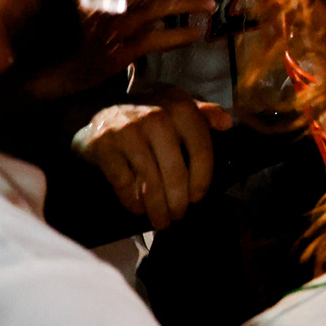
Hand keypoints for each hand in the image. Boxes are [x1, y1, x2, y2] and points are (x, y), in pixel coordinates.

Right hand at [28, 0, 213, 98]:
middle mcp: (110, 4)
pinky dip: (180, 36)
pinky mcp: (116, 53)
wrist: (51, 73)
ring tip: (210, 8)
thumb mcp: (94, 10)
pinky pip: (156, 40)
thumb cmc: (73, 42)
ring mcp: (113, 28)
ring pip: (160, 7)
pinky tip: (195, 35)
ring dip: (191, 4)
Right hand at [72, 86, 232, 229]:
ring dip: (157, 207)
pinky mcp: (104, 145)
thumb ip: (204, 113)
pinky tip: (138, 209)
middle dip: (178, 201)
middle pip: (175, 172)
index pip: (200, 150)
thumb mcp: (178, 105)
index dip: (202, 178)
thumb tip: (227, 123)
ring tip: (161, 221)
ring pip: (150, 181)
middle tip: (177, 216)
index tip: (197, 197)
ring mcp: (129, 131)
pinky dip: (132, 200)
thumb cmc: (148, 113)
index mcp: (181, 107)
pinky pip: (123, 182)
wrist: (98, 108)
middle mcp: (157, 117)